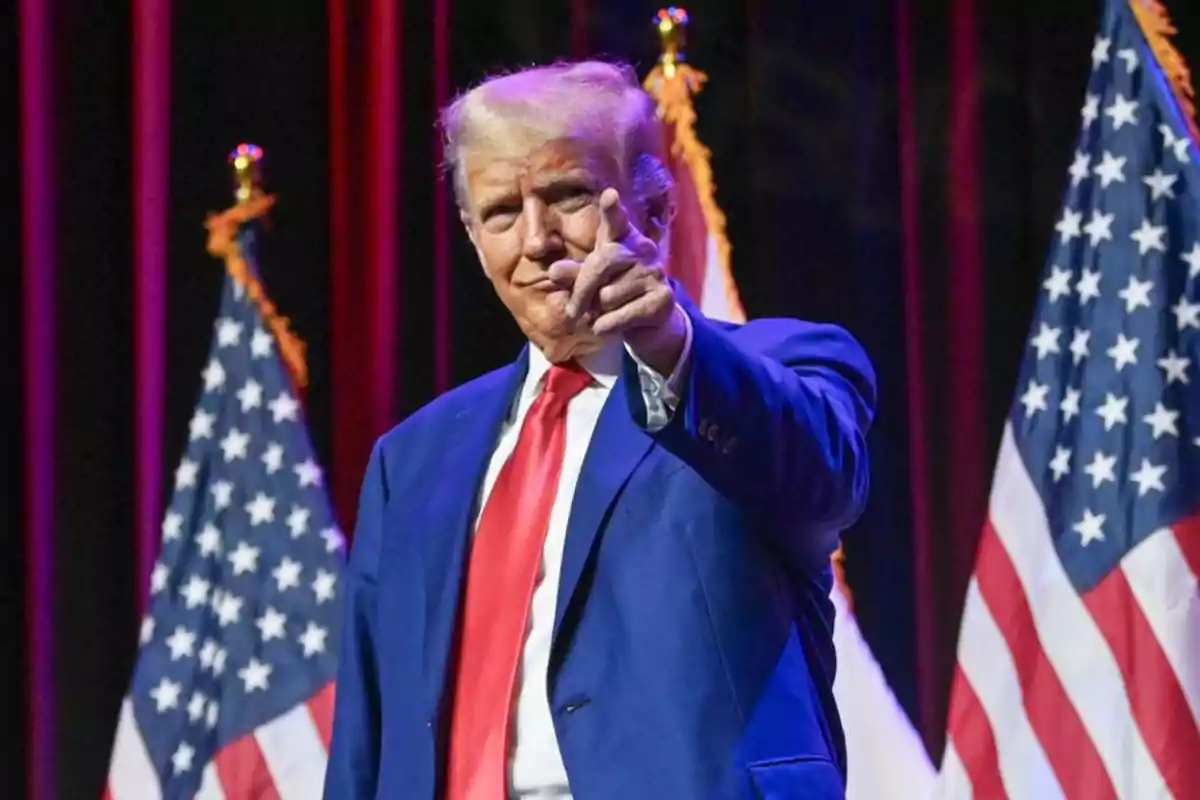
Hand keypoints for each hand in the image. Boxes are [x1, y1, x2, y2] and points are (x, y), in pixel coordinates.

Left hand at [547, 188, 685, 370]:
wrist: (650, 322)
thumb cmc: (615, 292)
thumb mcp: (591, 281)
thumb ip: (573, 274)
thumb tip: (553, 271)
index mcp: (622, 239)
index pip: (615, 222)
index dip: (612, 210)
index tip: (609, 195)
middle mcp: (642, 250)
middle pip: (601, 263)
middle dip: (581, 290)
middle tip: (572, 311)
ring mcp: (655, 273)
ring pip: (608, 296)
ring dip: (597, 312)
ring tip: (603, 314)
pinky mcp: (662, 298)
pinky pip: (621, 315)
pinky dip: (606, 326)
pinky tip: (606, 327)